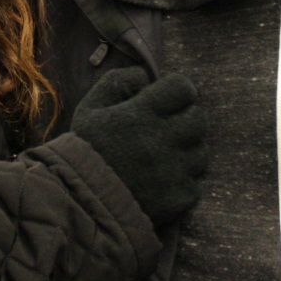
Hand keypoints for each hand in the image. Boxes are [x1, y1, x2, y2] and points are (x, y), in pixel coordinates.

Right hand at [69, 67, 206, 226]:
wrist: (79, 204)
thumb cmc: (85, 151)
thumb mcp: (90, 108)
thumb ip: (118, 82)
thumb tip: (146, 76)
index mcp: (142, 114)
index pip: (183, 88)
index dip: (178, 91)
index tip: (168, 100)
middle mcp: (162, 140)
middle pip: (199, 120)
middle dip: (186, 119)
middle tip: (167, 129)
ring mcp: (173, 172)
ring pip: (201, 153)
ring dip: (187, 152)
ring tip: (164, 158)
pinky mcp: (178, 199)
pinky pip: (196, 184)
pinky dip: (183, 182)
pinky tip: (163, 182)